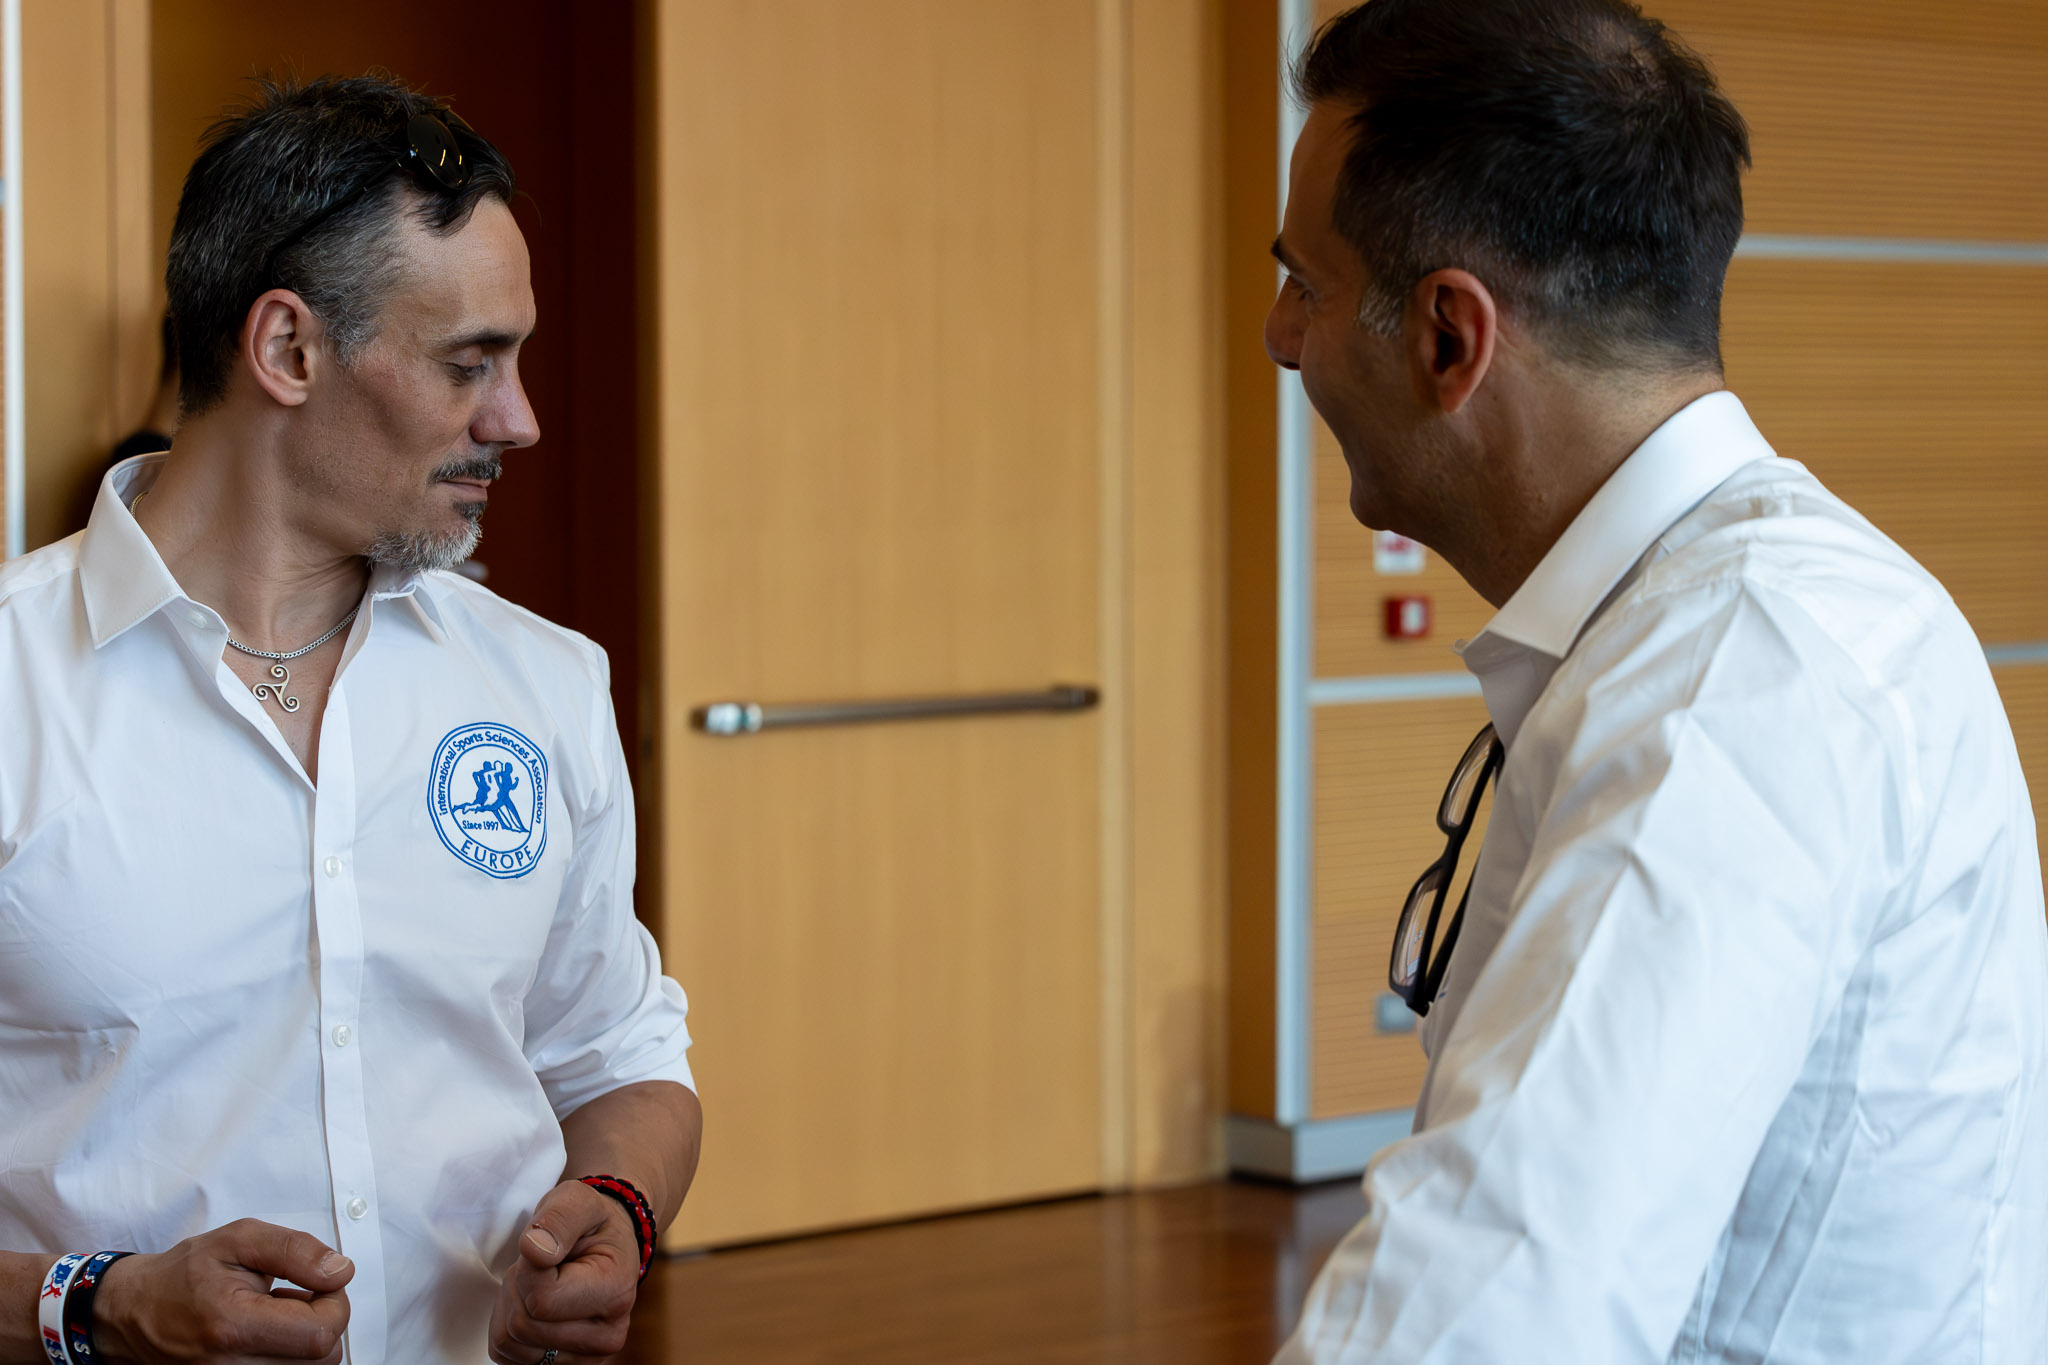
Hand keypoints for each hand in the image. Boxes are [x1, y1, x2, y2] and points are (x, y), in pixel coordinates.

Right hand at [90, 1218, 351, 1363]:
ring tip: (274, 1316)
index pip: (322, 1334)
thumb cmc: (183, 1274)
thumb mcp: (239, 1239)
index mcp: (233, 1325)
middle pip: (322, 1358)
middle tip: (292, 1298)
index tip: (317, 1284)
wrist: (132, 1310)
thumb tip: (340, 1271)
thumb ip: (295, 1251)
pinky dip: (287, 1354)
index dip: (334, 1303)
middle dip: (322, 1321)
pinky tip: (266, 1336)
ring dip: (304, 1340)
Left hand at [488, 1181, 639, 1363]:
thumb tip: (536, 1250)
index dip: (528, 1269)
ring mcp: (584, 1358)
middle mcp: (607, 1337)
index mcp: (616, 1293)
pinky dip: (508, 1325)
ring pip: (509, 1344)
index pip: (541, 1299)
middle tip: (543, 1263)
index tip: (547, 1247)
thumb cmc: (589, 1222)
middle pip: (522, 1325)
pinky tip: (534, 1304)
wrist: (602, 1246)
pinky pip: (505, 1356)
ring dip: (511, 1306)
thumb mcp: (578, 1200)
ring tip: (540, 1281)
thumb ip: (559, 1218)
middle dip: (518, 1287)